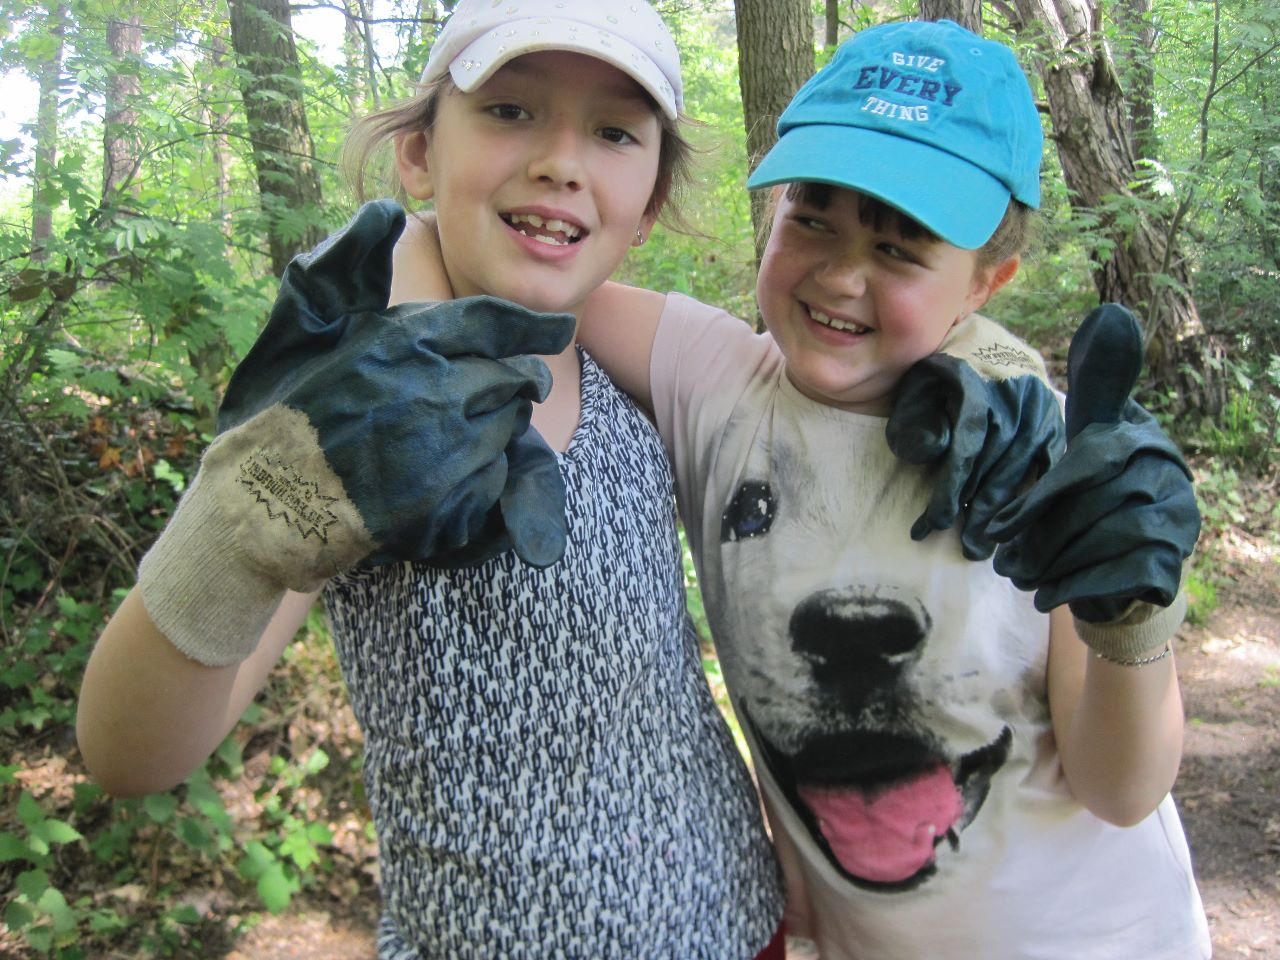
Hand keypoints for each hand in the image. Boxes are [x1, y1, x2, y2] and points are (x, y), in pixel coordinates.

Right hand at [139, 200, 574, 664]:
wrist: (259, 507)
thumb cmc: (278, 408)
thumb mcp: (302, 323)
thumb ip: (348, 265)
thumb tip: (384, 209)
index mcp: (406, 343)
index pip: (492, 323)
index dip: (532, 326)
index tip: (559, 327)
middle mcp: (436, 395)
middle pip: (512, 378)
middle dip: (515, 377)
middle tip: (512, 382)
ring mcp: (447, 456)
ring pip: (509, 428)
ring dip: (500, 423)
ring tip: (467, 427)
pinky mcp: (450, 507)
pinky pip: (496, 480)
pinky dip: (487, 471)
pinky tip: (454, 469)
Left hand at [885, 316, 1065, 559]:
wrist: (981, 340)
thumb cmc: (938, 374)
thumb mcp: (915, 388)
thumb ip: (915, 420)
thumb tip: (932, 454)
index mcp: (976, 387)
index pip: (965, 448)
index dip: (951, 489)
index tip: (935, 523)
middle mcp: (1015, 398)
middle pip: (996, 465)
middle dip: (979, 511)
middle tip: (967, 549)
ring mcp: (1040, 408)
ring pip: (1024, 467)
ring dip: (1007, 510)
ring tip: (989, 544)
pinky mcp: (1056, 420)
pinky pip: (1052, 463)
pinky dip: (1040, 494)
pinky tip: (1027, 523)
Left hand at [987, 305, 1199, 653]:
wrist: (1133, 559)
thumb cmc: (1096, 487)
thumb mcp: (1092, 432)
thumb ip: (1093, 385)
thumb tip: (1112, 315)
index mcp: (1141, 438)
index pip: (1085, 464)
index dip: (1036, 498)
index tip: (996, 527)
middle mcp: (1167, 474)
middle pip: (1089, 506)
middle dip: (1037, 538)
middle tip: (1002, 563)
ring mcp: (1176, 519)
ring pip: (1102, 541)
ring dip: (1051, 565)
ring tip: (1017, 578)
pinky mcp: (1173, 560)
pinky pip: (1119, 574)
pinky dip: (1075, 587)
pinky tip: (1045, 596)